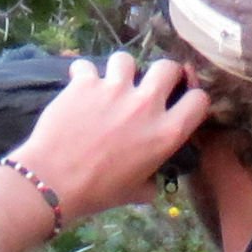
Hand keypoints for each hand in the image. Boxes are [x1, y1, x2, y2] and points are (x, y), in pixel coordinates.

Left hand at [3, 54, 209, 223]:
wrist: (53, 182)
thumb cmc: (97, 192)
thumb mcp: (135, 193)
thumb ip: (151, 182)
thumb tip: (153, 182)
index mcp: (166, 133)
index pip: (199, 100)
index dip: (192, 98)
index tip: (181, 101)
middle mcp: (145, 105)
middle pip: (167, 67)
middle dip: (162, 73)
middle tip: (149, 85)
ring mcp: (114, 89)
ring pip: (127, 59)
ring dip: (120, 70)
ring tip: (110, 84)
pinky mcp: (84, 83)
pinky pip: (87, 66)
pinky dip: (82, 74)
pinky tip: (79, 85)